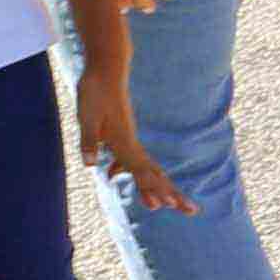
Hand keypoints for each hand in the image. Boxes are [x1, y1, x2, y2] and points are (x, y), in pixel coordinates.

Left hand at [78, 63, 188, 212]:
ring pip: (148, 167)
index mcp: (123, 141)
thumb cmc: (95, 91)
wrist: (106, 68)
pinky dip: (134, 170)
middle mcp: (130, 141)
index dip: (152, 188)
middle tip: (192, 211)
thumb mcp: (87, 117)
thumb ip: (90, 141)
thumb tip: (92, 166)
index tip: (167, 205)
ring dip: (158, 186)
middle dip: (170, 193)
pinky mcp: (123, 133)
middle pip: (153, 173)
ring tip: (172, 204)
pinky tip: (116, 173)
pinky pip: (134, 157)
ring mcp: (129, 137)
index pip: (140, 170)